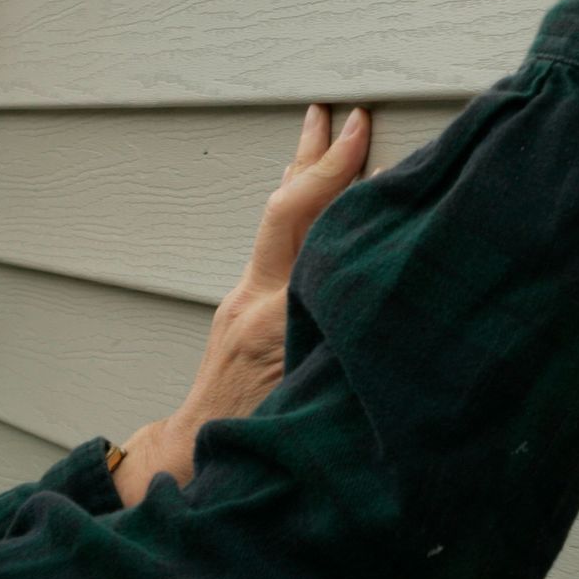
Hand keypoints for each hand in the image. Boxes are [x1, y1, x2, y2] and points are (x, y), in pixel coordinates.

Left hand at [112, 104, 373, 505]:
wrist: (195, 461)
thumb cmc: (258, 444)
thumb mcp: (309, 401)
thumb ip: (341, 350)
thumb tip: (383, 303)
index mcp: (274, 319)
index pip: (310, 229)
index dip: (341, 182)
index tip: (373, 143)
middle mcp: (253, 301)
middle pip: (285, 210)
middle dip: (317, 160)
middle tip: (346, 118)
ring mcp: (242, 302)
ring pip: (276, 222)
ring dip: (302, 175)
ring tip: (319, 130)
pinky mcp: (241, 311)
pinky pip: (276, 244)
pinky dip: (298, 210)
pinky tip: (309, 195)